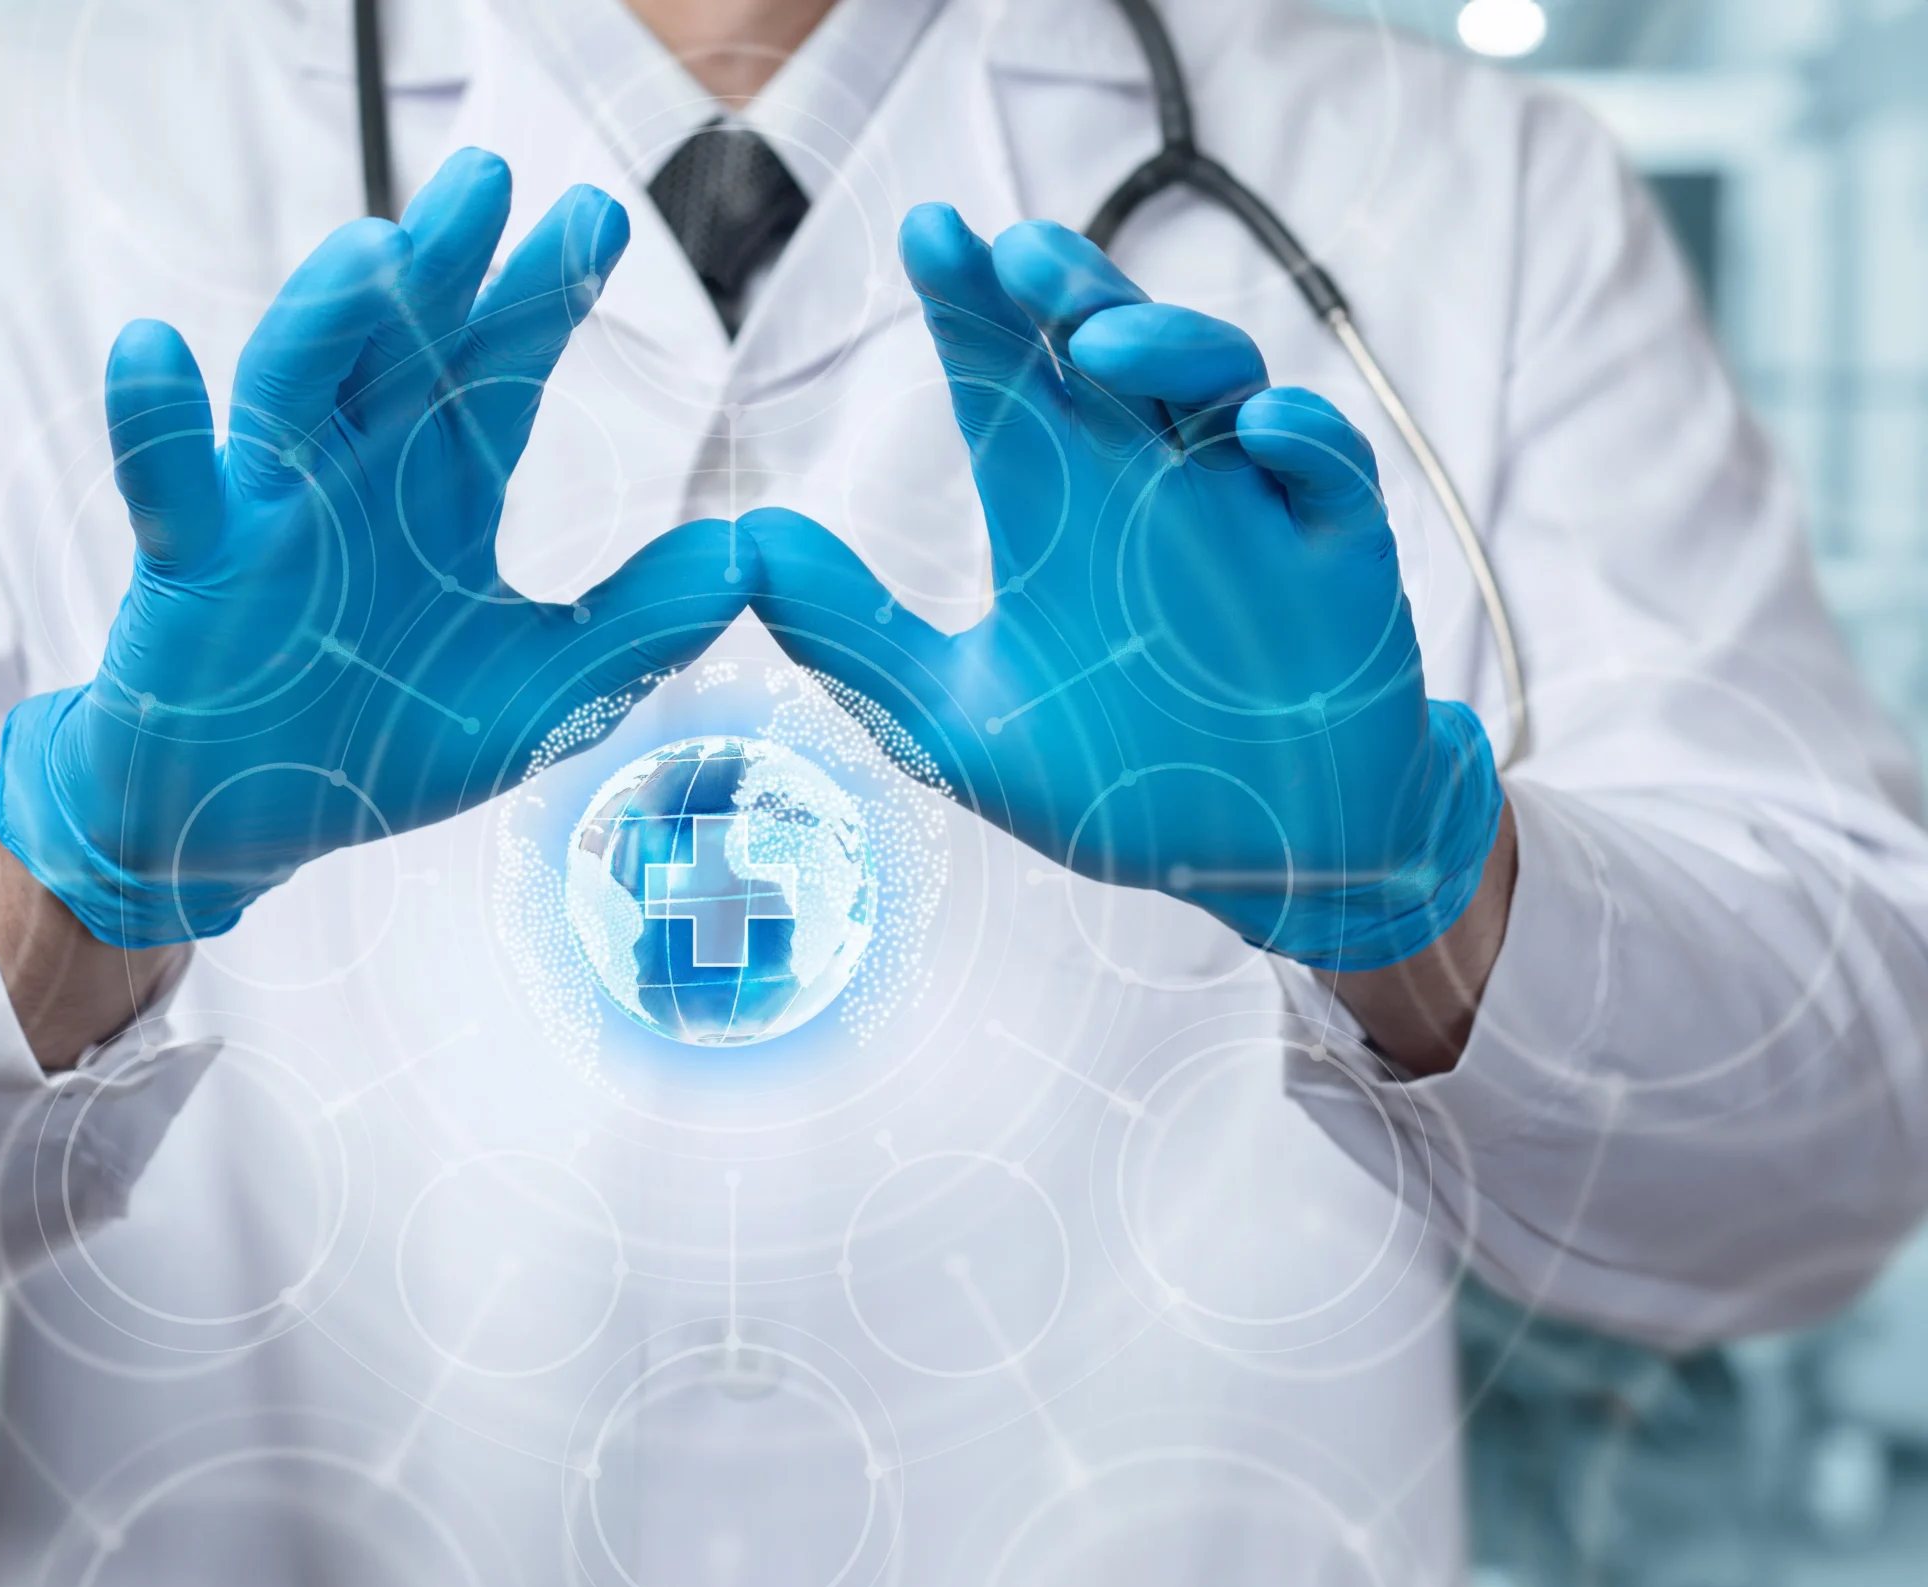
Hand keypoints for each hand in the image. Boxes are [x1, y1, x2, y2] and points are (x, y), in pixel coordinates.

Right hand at [0, 150, 749, 947]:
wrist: (244, 826)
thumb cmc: (377, 746)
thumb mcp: (538, 699)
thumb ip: (637, 629)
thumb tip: (750, 556)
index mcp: (443, 487)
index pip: (502, 370)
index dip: (543, 297)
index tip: (596, 217)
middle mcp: (358, 471)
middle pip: (403, 347)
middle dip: (444, 264)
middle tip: (489, 175)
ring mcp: (268, 508)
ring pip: (296, 385)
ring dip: (329, 316)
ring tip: (376, 249)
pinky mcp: (189, 565)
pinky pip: (169, 484)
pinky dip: (154, 421)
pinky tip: (152, 345)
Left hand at [745, 206, 1502, 971]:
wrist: (1259, 859)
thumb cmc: (1118, 780)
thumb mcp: (953, 724)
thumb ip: (851, 637)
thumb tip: (743, 545)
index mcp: (1058, 503)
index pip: (1006, 375)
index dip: (969, 301)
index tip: (925, 232)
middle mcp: (1149, 480)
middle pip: (1110, 345)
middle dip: (1068, 287)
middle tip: (1015, 256)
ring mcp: (1250, 506)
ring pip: (1220, 381)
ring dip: (1170, 346)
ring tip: (1103, 345)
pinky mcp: (1339, 552)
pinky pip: (1332, 472)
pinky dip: (1300, 442)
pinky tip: (1256, 434)